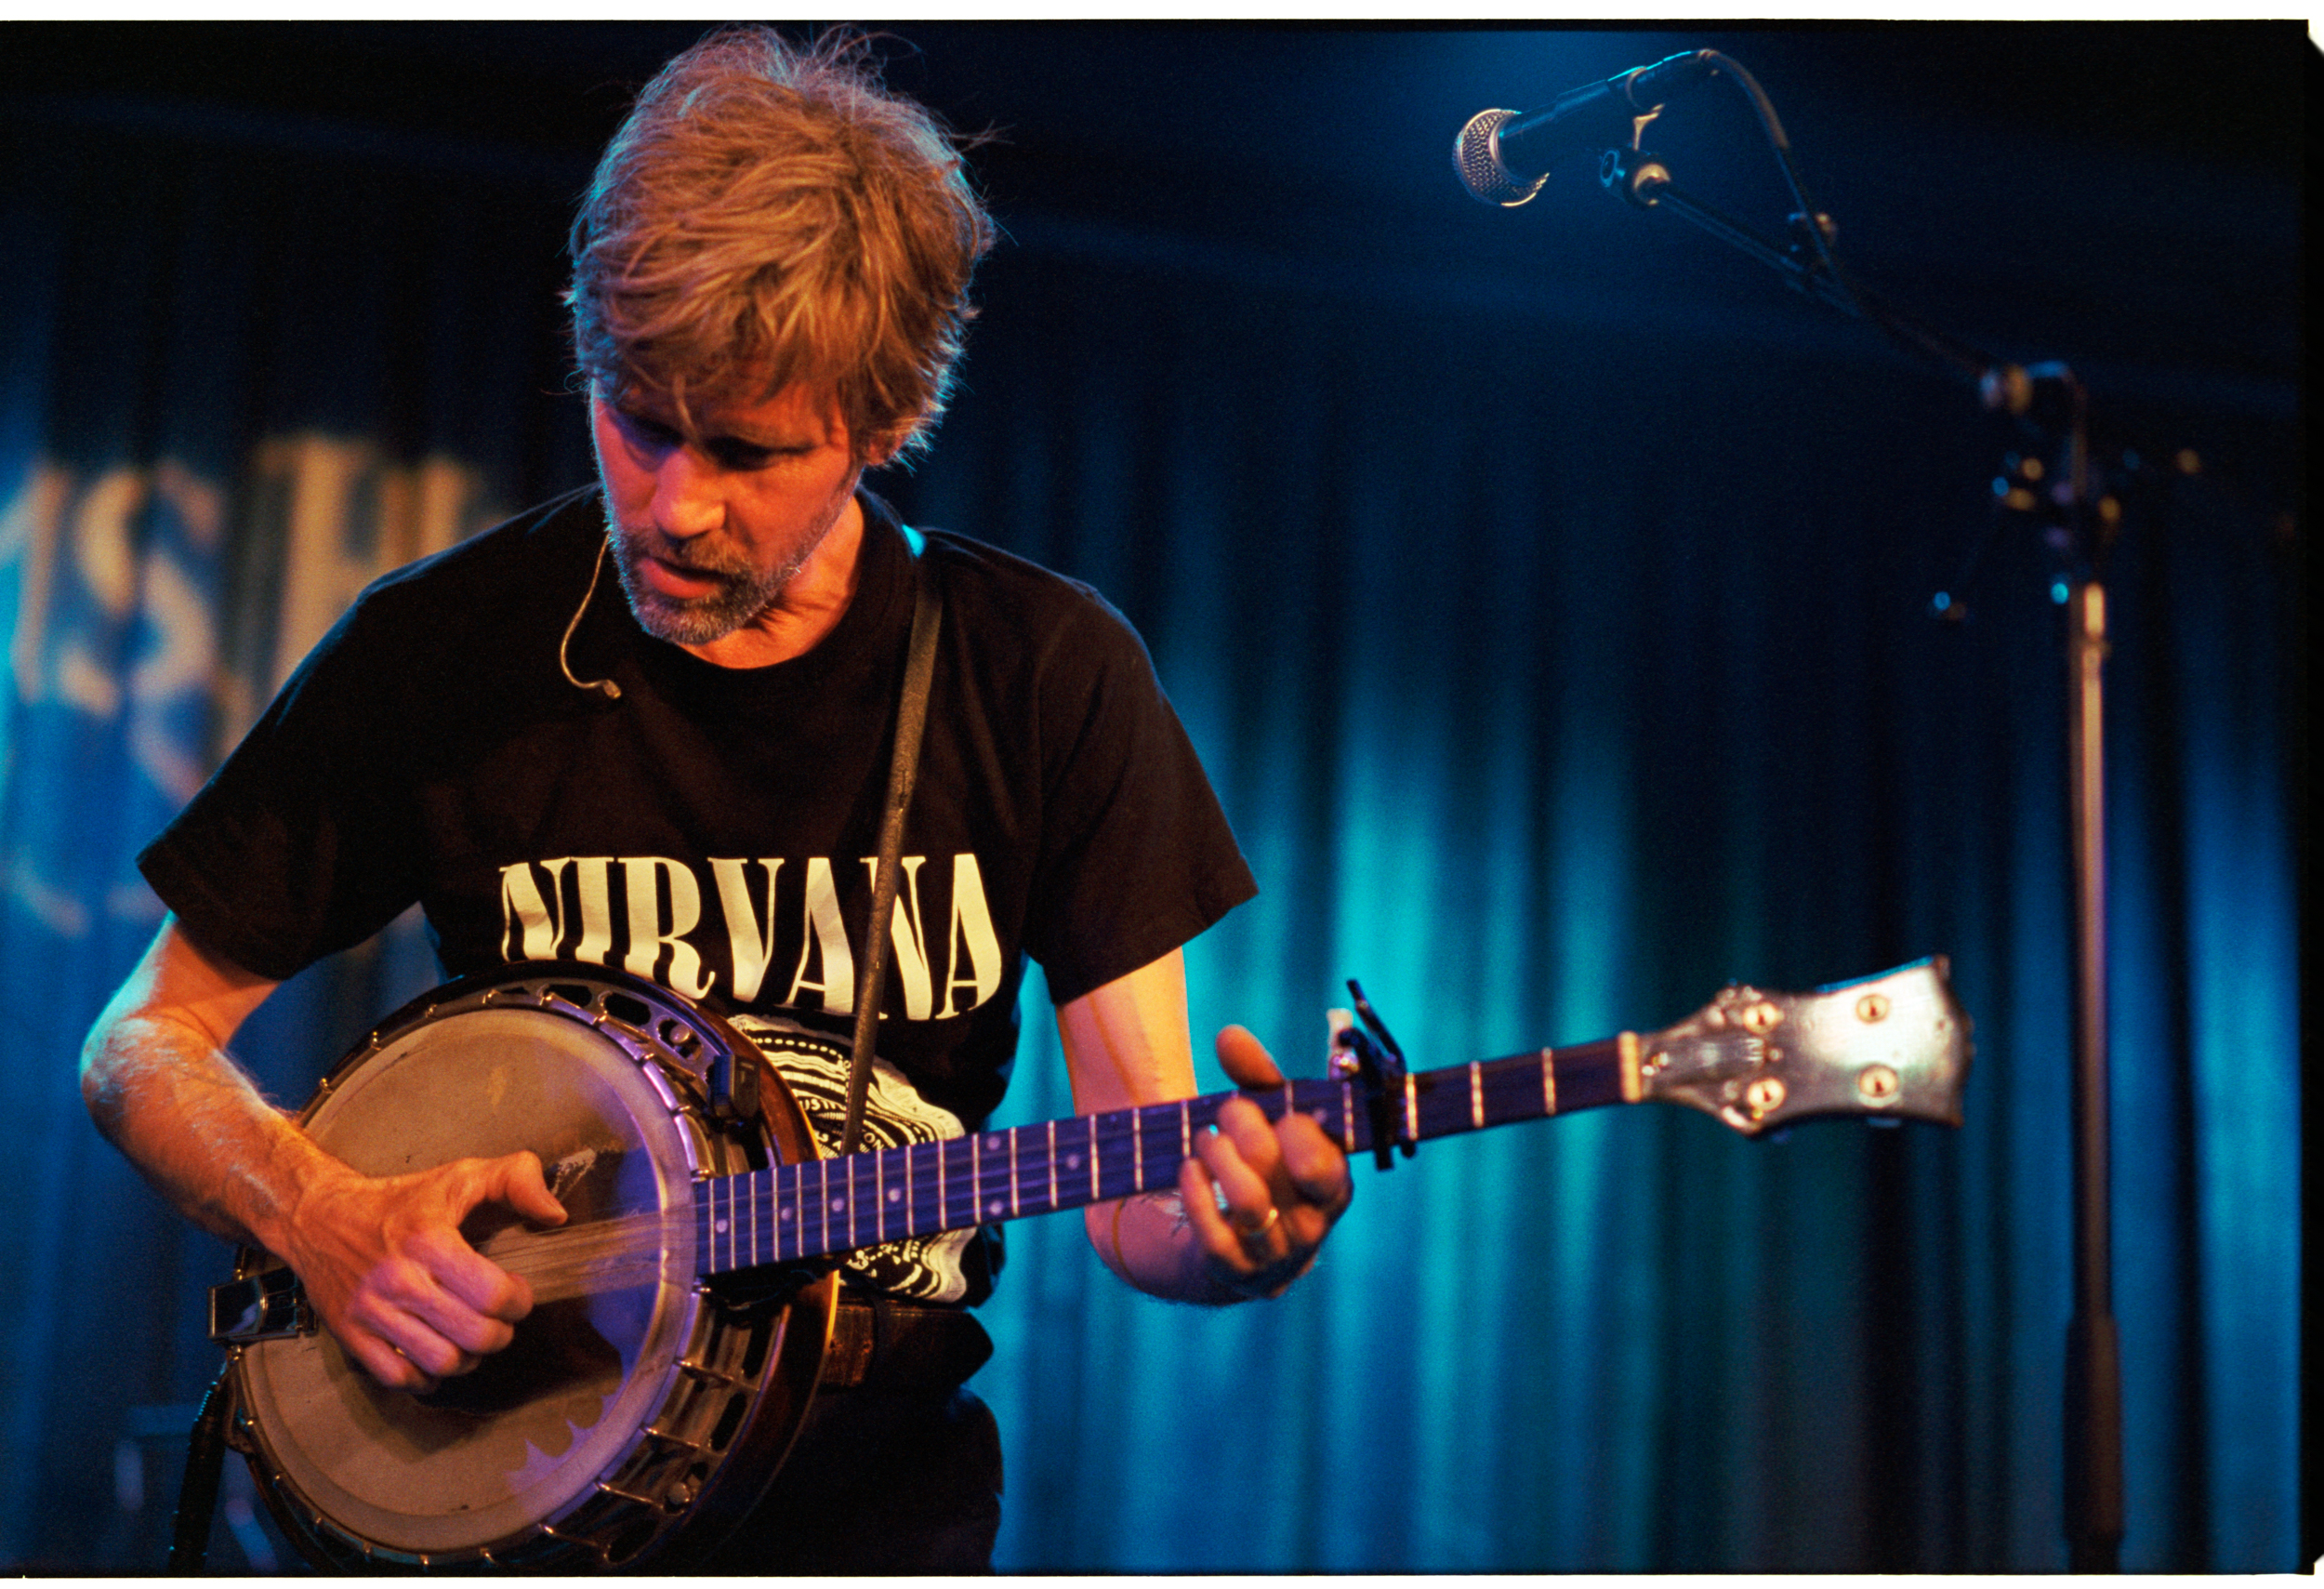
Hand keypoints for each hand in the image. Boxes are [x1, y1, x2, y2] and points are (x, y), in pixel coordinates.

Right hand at [280, 1152, 566, 1392]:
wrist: (318, 1216)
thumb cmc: (399, 1200)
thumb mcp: (460, 1175)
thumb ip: (517, 1179)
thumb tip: (555, 1214)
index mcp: (429, 1241)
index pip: (493, 1295)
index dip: (519, 1300)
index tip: (517, 1291)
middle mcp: (399, 1280)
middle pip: (474, 1335)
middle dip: (501, 1332)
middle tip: (499, 1318)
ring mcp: (372, 1312)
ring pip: (442, 1362)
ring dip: (469, 1358)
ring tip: (471, 1337)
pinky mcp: (351, 1334)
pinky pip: (399, 1378)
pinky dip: (426, 1376)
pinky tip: (436, 1354)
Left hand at [1178, 1025, 1351, 1299]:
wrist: (1241, 1243)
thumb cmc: (1266, 1167)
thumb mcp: (1271, 1121)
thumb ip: (1257, 1077)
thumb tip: (1229, 1035)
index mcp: (1333, 1186)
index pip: (1323, 1160)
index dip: (1292, 1129)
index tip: (1276, 1113)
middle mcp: (1312, 1224)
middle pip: (1278, 1168)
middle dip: (1243, 1126)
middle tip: (1227, 1111)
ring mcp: (1275, 1253)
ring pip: (1248, 1202)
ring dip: (1217, 1156)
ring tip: (1205, 1139)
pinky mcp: (1235, 1272)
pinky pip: (1213, 1232)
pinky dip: (1195, 1191)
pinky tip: (1188, 1169)